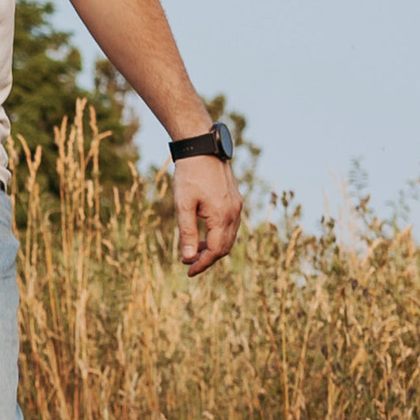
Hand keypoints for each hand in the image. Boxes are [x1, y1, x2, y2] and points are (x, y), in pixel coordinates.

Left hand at [172, 156, 242, 279]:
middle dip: (208, 258)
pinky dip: (219, 234)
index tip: (188, 272)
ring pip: (229, 236)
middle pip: (225, 247)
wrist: (202, 147)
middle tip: (189, 264)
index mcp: (222, 216)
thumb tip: (188, 258)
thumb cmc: (190, 175)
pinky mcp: (235, 199)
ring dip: (214, 247)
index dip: (202, 264)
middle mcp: (234, 213)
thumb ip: (187, 232)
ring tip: (194, 250)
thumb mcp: (183, 205)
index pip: (216, 251)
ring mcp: (237, 205)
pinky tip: (204, 233)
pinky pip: (230, 225)